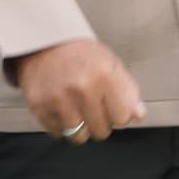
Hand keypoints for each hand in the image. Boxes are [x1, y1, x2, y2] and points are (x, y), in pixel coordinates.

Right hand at [16, 37, 143, 142]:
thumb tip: (138, 116)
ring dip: (80, 127)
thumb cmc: (80, 54)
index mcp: (104, 75)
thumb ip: (128, 90)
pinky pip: (58, 133)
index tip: (112, 107)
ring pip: (79, 137)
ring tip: (77, 109)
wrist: (44, 42)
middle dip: (100, 122)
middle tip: (92, 106)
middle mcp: (82, 88)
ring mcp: (59, 99)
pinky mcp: (39, 106)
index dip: (118, 114)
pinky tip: (62, 108)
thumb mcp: (110, 63)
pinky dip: (61, 125)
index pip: (122, 118)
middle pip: (101, 131)